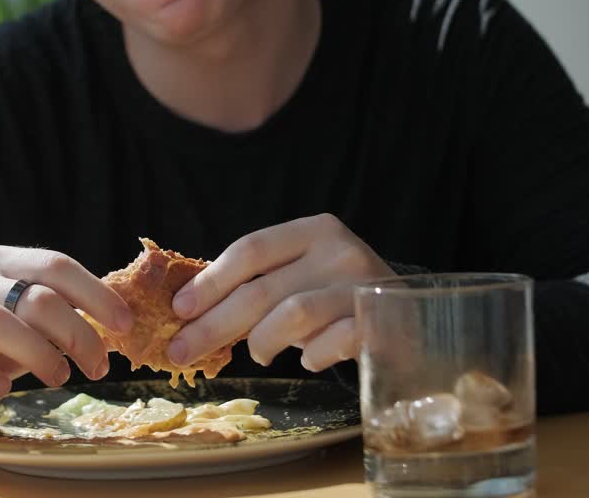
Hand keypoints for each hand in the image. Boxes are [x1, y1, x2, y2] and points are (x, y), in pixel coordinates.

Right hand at [0, 245, 132, 419]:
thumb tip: (115, 323)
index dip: (95, 293)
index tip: (124, 324)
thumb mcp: (15, 316)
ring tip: (60, 378)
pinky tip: (4, 390)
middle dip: (77, 334)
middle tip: (97, 367)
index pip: (55, 264)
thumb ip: (54, 311)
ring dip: (39, 355)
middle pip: (35, 297)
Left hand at [166, 213, 393, 373]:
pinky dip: (310, 356)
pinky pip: (329, 344)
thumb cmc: (338, 296)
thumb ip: (259, 282)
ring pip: (292, 315)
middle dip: (214, 324)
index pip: (251, 249)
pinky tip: (307, 359)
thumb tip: (190, 311)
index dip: (210, 280)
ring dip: (262, 341)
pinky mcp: (379, 322)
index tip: (179, 308)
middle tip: (182, 350)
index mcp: (314, 230)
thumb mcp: (302, 274)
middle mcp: (339, 251)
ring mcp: (362, 286)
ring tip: (257, 353)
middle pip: (262, 289)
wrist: (409, 316)